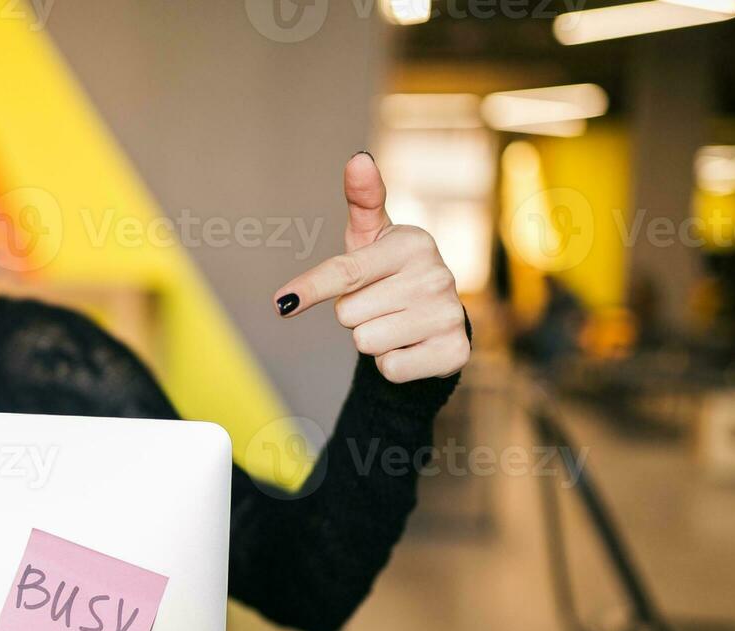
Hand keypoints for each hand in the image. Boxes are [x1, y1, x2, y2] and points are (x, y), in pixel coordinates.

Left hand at [273, 152, 468, 382]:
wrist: (437, 319)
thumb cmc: (391, 272)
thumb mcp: (373, 237)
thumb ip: (363, 199)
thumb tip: (358, 158)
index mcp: (413, 244)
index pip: (346, 272)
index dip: (311, 288)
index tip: (282, 303)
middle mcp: (436, 276)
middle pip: (348, 314)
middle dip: (354, 313)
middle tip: (379, 303)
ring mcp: (448, 314)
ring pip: (366, 342)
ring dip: (372, 339)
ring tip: (396, 323)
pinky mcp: (453, 352)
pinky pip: (390, 368)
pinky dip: (392, 364)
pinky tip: (410, 345)